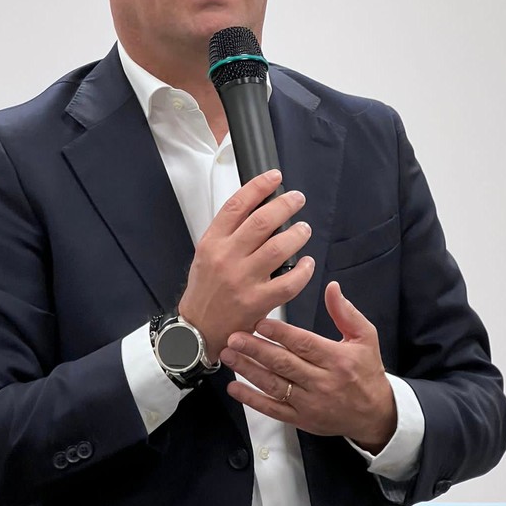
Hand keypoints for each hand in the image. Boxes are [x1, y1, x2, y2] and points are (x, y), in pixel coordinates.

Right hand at [179, 169, 314, 361]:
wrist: (198, 328)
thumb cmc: (205, 289)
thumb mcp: (206, 252)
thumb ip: (229, 232)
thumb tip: (259, 207)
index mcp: (212, 242)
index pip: (237, 205)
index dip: (259, 186)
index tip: (274, 177)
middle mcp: (227, 258)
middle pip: (262, 221)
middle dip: (285, 205)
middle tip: (297, 200)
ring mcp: (243, 280)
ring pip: (278, 247)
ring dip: (297, 234)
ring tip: (303, 229)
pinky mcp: (257, 302)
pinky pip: (288, 282)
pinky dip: (303, 270)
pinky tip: (306, 263)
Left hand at [220, 281, 396, 453]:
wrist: (375, 414)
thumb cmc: (366, 370)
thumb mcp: (366, 337)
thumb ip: (346, 312)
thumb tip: (331, 287)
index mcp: (336, 359)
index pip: (303, 344)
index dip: (280, 333)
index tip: (259, 322)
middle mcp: (321, 382)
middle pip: (284, 364)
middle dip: (256, 349)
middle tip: (234, 336)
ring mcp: (309, 404)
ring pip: (274, 386)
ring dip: (248, 371)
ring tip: (228, 355)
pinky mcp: (301, 420)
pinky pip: (272, 410)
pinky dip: (251, 400)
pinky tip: (234, 388)